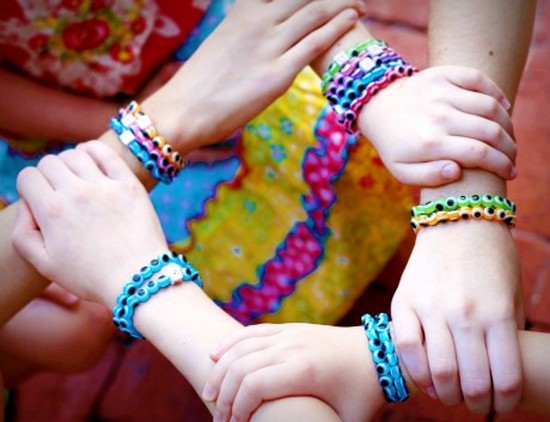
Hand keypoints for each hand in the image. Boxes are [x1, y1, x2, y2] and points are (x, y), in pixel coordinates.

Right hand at [12, 141, 168, 305]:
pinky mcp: (130, 185)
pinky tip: (91, 159)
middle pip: (50, 162)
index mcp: (52, 212)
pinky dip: (93, 150)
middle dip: (48, 175)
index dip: (30, 187)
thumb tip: (27, 204)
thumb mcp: (44, 264)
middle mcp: (77, 193)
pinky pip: (106, 153)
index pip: (28, 177)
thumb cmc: (90, 276)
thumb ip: (23, 233)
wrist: (137, 279)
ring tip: (76, 179)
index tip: (40, 199)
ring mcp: (105, 187)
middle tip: (59, 192)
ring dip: (70, 163)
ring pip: (76, 154)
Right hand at [148, 0, 365, 150]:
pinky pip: (316, 43)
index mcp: (243, 9)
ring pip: (316, 12)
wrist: (184, 110)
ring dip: (343, 3)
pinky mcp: (278, 75)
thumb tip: (267, 26)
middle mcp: (258, 21)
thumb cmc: (202, 81)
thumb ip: (250, 28)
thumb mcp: (225, 40)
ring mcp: (269, 46)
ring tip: (360, 4)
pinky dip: (338, 26)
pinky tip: (353, 18)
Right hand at [203, 323, 382, 421]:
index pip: (253, 386)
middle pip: (241, 367)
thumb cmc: (365, 392)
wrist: (382, 353)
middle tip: (219, 418)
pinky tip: (216, 355)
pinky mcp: (291, 328)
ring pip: (242, 346)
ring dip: (220, 370)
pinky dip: (231, 343)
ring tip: (209, 393)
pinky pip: (252, 331)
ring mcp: (290, 333)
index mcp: (304, 370)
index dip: (236, 409)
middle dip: (223, 395)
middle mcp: (292, 346)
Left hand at [359, 66, 516, 185]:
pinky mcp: (442, 74)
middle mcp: (437, 116)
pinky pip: (479, 80)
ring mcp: (440, 92)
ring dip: (507, 124)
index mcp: (429, 143)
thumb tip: (457, 170)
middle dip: (509, 148)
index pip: (479, 153)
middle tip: (511, 157)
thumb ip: (428, 178)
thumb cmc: (394, 145)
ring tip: (507, 137)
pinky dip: (496, 93)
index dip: (501, 165)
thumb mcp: (402, 171)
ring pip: (490, 107)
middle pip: (490, 131)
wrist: (377, 109)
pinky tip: (502, 108)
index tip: (510, 172)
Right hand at [391, 221, 522, 413]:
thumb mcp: (512, 295)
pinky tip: (426, 377)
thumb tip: (496, 374)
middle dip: (475, 404)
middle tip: (474, 403)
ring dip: (445, 394)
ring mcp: (430, 307)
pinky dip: (417, 372)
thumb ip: (505, 335)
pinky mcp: (404, 301)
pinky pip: (406, 348)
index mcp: (498, 313)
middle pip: (470, 383)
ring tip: (449, 394)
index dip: (504, 403)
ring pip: (437, 372)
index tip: (500, 406)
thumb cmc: (492, 259)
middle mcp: (464, 313)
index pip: (504, 380)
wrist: (458, 220)